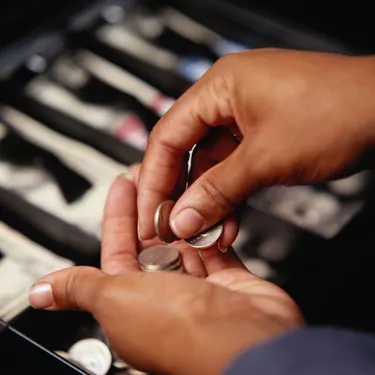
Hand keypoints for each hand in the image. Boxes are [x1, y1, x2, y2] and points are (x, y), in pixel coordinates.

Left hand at [29, 166, 303, 374]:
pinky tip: (208, 212)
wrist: (246, 343)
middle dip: (152, 208)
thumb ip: (80, 288)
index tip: (123, 184)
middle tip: (154, 176)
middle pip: (153, 240)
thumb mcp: (116, 300)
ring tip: (181, 186)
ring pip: (185, 240)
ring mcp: (197, 286)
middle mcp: (163, 295)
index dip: (119, 214)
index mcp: (129, 302)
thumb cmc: (181, 331)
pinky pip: (214, 245)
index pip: (118, 248)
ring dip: (182, 215)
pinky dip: (212, 229)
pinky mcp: (227, 279)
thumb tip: (41, 292)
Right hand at [137, 48, 374, 240]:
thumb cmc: (341, 110)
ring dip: (207, 199)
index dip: (154, 178)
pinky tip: (227, 219)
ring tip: (204, 230)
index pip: (167, 136)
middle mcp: (228, 98)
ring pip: (210, 164)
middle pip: (185, 150)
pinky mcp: (263, 135)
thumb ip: (218, 190)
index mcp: (219, 87)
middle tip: (173, 226)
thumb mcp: (266, 158)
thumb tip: (183, 217)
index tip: (150, 212)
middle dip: (179, 192)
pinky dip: (228, 194)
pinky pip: (233, 167)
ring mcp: (246, 117)